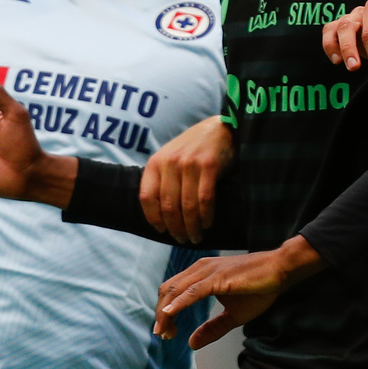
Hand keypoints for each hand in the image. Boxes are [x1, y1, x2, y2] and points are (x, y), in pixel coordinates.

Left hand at [141, 116, 233, 243]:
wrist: (220, 128)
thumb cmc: (194, 147)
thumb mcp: (171, 158)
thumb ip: (163, 179)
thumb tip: (162, 214)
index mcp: (156, 162)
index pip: (147, 197)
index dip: (153, 218)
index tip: (162, 230)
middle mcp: (170, 163)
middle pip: (169, 206)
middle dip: (175, 228)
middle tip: (182, 240)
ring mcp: (190, 164)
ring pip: (187, 205)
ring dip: (192, 226)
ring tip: (195, 237)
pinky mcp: (210, 167)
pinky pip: (205, 199)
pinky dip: (206, 216)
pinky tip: (207, 224)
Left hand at [156, 234, 324, 348]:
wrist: (280, 269)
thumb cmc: (259, 288)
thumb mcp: (233, 315)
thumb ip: (212, 328)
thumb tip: (192, 344)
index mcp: (201, 274)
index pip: (172, 292)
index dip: (164, 313)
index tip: (167, 332)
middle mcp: (200, 269)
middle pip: (167, 291)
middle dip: (161, 314)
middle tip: (163, 335)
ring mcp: (208, 272)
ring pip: (175, 291)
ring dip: (166, 312)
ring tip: (165, 331)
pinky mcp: (218, 277)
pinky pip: (193, 291)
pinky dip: (179, 303)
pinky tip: (170, 314)